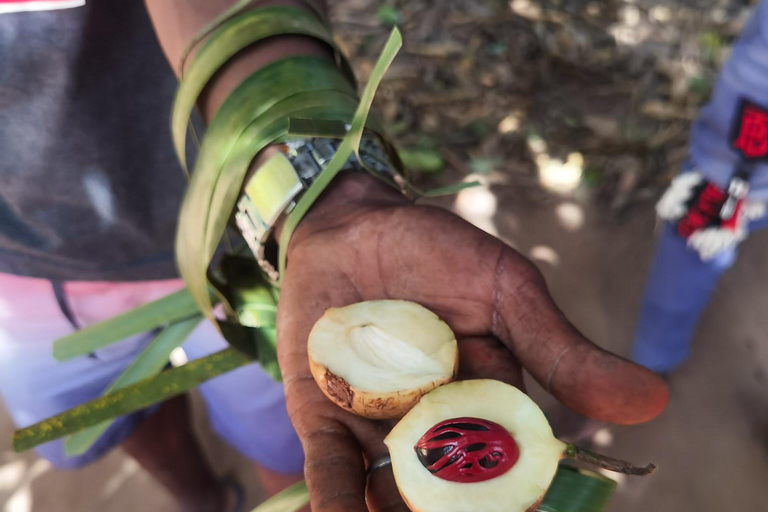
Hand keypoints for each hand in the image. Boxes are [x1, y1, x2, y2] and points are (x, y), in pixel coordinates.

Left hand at [277, 173, 667, 511]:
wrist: (351, 222)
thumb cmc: (436, 252)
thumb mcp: (508, 294)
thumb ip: (561, 350)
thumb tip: (653, 399)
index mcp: (488, 403)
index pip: (512, 464)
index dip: (518, 495)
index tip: (523, 508)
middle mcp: (433, 427)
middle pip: (450, 491)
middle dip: (451, 510)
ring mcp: (375, 426)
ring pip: (389, 491)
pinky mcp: (321, 417)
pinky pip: (329, 468)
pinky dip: (334, 499)